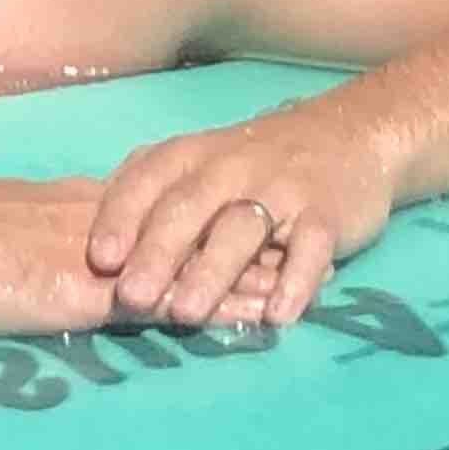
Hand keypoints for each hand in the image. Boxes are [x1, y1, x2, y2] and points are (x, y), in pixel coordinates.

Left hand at [87, 104, 394, 329]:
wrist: (350, 133)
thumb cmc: (257, 161)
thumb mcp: (202, 163)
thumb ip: (157, 196)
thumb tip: (97, 249)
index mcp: (192, 155)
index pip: (147, 180)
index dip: (120, 217)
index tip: (97, 257)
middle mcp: (231, 167)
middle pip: (188, 208)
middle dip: (157, 252)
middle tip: (131, 297)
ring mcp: (281, 189)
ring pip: (242, 230)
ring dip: (212, 272)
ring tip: (188, 314)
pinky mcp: (326, 213)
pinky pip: (310, 248)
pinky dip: (295, 281)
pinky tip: (278, 316)